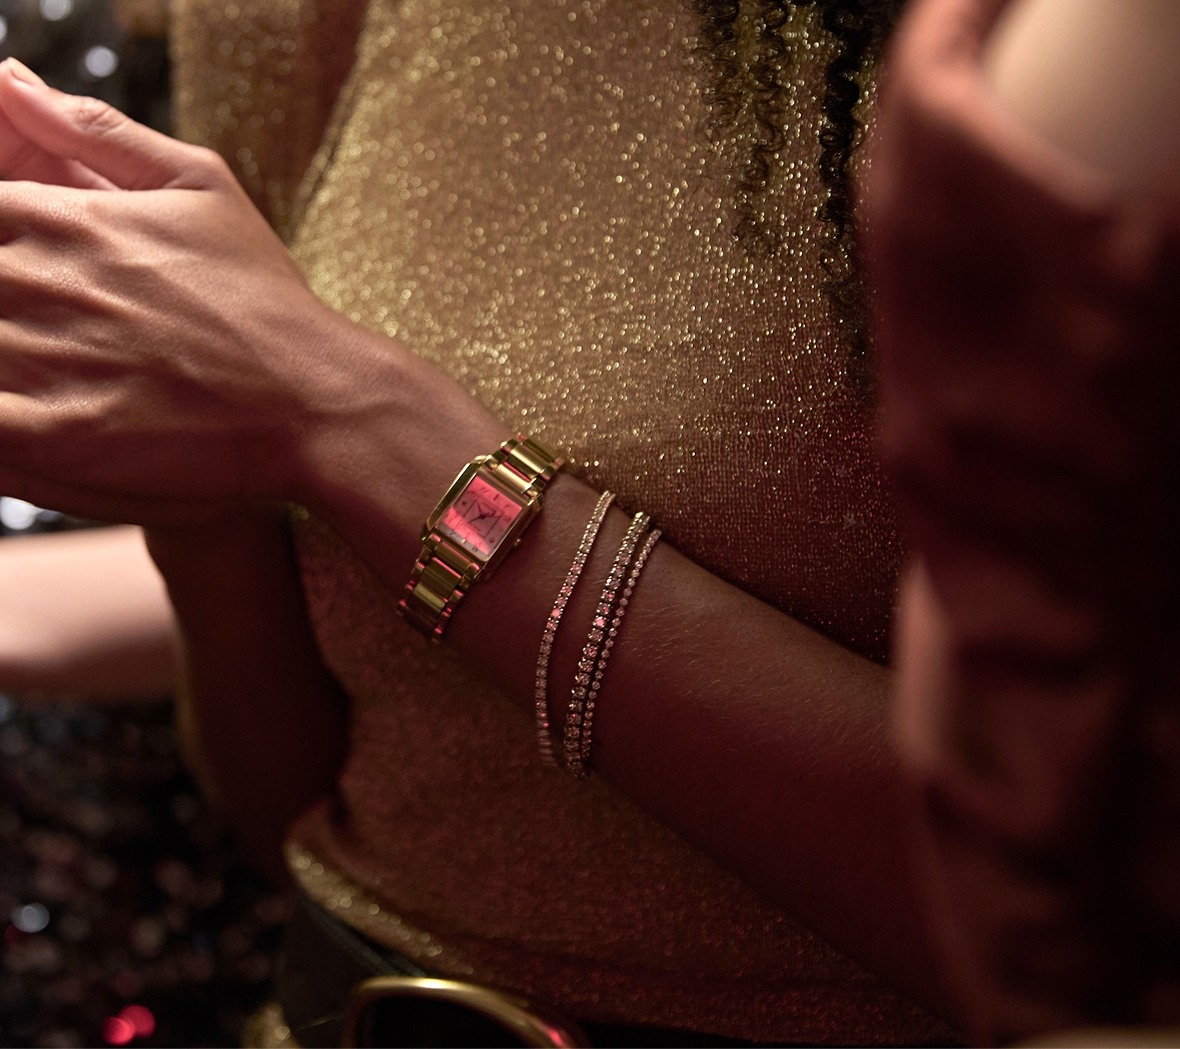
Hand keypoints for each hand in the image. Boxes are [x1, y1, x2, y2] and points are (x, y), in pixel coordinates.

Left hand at [0, 59, 379, 524]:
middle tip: (73, 323)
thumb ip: (99, 131)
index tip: (43, 278)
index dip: (8, 248)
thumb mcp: (202, 185)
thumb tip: (10, 81)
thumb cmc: (263, 298)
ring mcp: (44, 357)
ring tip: (78, 365)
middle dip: (13, 303)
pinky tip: (37, 412)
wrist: (312, 400)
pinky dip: (1, 416)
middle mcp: (41, 280)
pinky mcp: (57, 433)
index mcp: (62, 219)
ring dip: (10, 355)